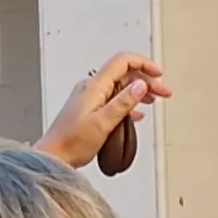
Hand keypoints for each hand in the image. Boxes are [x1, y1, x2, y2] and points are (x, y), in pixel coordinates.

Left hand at [37, 51, 168, 168]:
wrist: (54, 156)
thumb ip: (123, 102)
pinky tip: (136, 113)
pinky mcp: (89, 109)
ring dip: (139, 91)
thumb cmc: (71, 142)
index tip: (158, 74)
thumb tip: (140, 85)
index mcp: (94, 86)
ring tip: (154, 100)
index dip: (143, 64)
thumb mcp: (103, 122)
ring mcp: (90, 98)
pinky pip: (113, 98)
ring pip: (120, 86)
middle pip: (124, 74)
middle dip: (146, 80)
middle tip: (163, 92)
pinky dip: (128, 102)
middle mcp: (91, 88)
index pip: (122, 62)